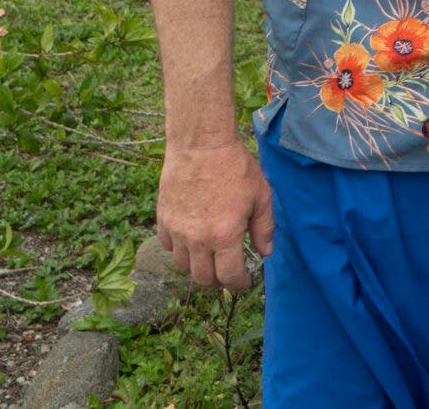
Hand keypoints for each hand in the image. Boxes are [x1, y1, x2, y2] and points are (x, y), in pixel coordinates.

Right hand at [157, 138, 274, 289]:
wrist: (201, 144)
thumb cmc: (236, 167)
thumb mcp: (261, 196)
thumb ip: (264, 228)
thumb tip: (265, 253)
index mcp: (224, 235)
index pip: (229, 276)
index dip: (238, 284)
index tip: (244, 282)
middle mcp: (197, 239)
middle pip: (203, 278)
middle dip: (218, 281)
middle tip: (227, 273)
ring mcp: (177, 230)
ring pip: (183, 266)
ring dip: (198, 267)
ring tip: (210, 258)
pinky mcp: (163, 220)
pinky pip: (169, 247)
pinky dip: (180, 249)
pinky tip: (191, 240)